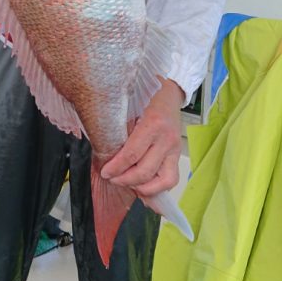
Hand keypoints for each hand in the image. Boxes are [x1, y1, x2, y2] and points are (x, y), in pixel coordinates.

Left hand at [100, 79, 183, 198]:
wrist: (169, 92)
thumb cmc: (147, 98)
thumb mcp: (130, 108)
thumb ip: (120, 130)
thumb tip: (103, 152)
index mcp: (153, 124)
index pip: (132, 155)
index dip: (116, 168)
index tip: (105, 172)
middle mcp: (166, 139)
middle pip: (145, 171)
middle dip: (125, 180)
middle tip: (112, 178)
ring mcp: (174, 149)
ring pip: (162, 181)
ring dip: (141, 188)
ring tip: (127, 184)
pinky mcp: (177, 155)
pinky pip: (171, 179)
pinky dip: (157, 188)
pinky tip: (143, 187)